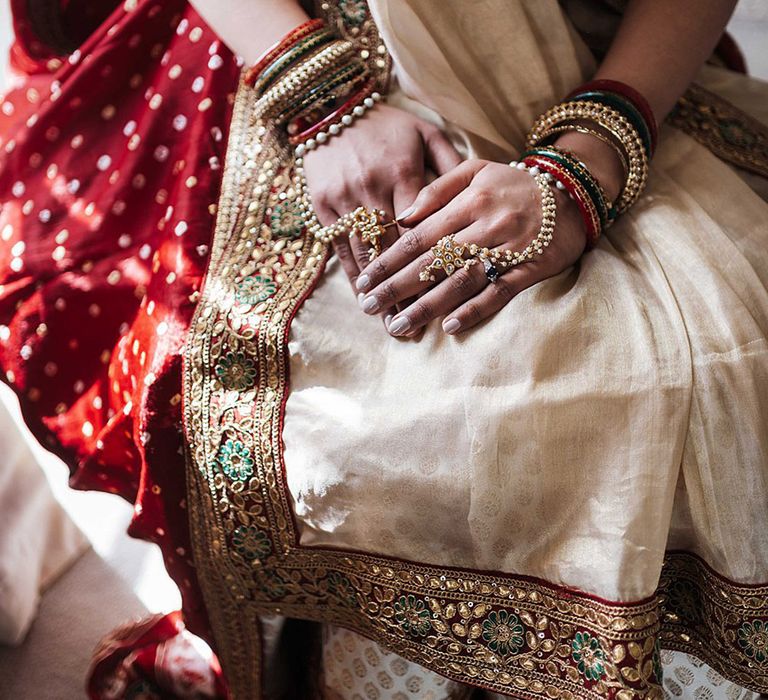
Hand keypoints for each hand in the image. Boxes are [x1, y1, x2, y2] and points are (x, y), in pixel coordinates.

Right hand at [301, 103, 460, 324]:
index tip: (444, 296)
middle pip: (393, 250)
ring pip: (364, 253)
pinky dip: (352, 274)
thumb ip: (452, 167)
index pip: (422, 230)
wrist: (330, 106)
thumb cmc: (388, 124)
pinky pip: (339, 246)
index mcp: (404, 172)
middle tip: (412, 325)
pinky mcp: (322, 205)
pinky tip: (362, 296)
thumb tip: (478, 199)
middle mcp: (373, 188)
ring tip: (387, 319)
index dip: (432, 266)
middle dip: (404, 289)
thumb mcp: (425, 133)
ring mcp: (345, 198)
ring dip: (377, 290)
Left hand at [354, 159, 587, 336]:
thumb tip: (403, 218)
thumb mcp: (476, 171)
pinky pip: (499, 292)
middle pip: (432, 262)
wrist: (573, 195)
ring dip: (427, 306)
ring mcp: (509, 249)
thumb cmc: (515, 185)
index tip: (364, 280)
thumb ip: (437, 190)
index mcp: (469, 201)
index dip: (389, 261)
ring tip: (399, 325)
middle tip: (369, 308)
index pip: (418, 236)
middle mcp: (486, 225)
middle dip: (396, 287)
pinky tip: (450, 326)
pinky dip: (474, 310)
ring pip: (460, 281)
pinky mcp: (529, 269)